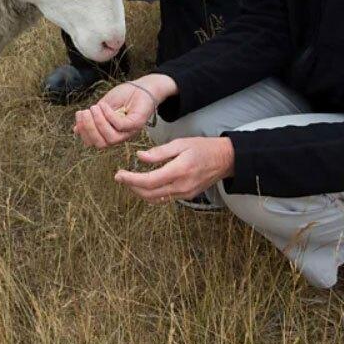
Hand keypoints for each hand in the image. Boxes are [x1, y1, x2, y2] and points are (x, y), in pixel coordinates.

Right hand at [73, 74, 175, 148]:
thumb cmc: (125, 96)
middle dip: (89, 129)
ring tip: (93, 108)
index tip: (79, 115)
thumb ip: (92, 118)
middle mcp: (120, 136)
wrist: (143, 86)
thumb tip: (76, 130)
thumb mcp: (103, 106)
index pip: (94, 142)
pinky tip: (104, 105)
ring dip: (98, 123)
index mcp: (111, 133)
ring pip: (110, 138)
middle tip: (84, 112)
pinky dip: (109, 116)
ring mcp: (129, 131)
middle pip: (101, 144)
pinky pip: (120, 126)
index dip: (84, 131)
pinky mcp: (136, 124)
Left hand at [114, 137, 234, 203]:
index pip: (148, 181)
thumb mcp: (180, 143)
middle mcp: (181, 186)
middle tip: (120, 177)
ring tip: (129, 181)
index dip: (130, 179)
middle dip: (131, 186)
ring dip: (140, 192)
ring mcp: (184, 194)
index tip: (119, 174)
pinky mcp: (187, 196)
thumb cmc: (203, 148)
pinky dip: (151, 194)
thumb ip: (159, 152)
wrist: (225, 159)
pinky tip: (145, 185)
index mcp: (178, 171)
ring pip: (155, 199)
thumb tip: (139, 157)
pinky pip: (164, 198)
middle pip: (149, 194)